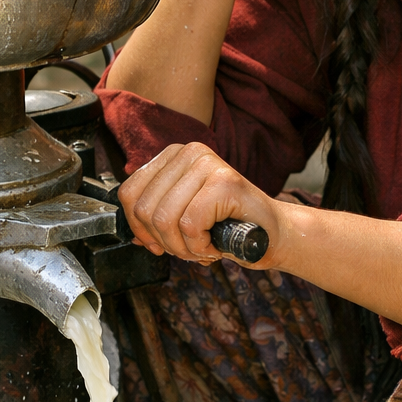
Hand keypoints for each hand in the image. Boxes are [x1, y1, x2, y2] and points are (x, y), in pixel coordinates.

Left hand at [119, 143, 282, 264]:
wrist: (272, 235)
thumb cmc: (229, 227)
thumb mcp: (183, 217)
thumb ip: (155, 218)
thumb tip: (133, 234)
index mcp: (173, 156)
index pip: (129, 193)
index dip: (138, 228)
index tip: (157, 243)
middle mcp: (189, 152)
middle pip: (145, 209)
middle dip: (165, 243)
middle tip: (189, 248)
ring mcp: (208, 164)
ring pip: (165, 219)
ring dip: (184, 248)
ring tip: (204, 246)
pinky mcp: (224, 181)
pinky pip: (190, 226)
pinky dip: (201, 247)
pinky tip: (217, 244)